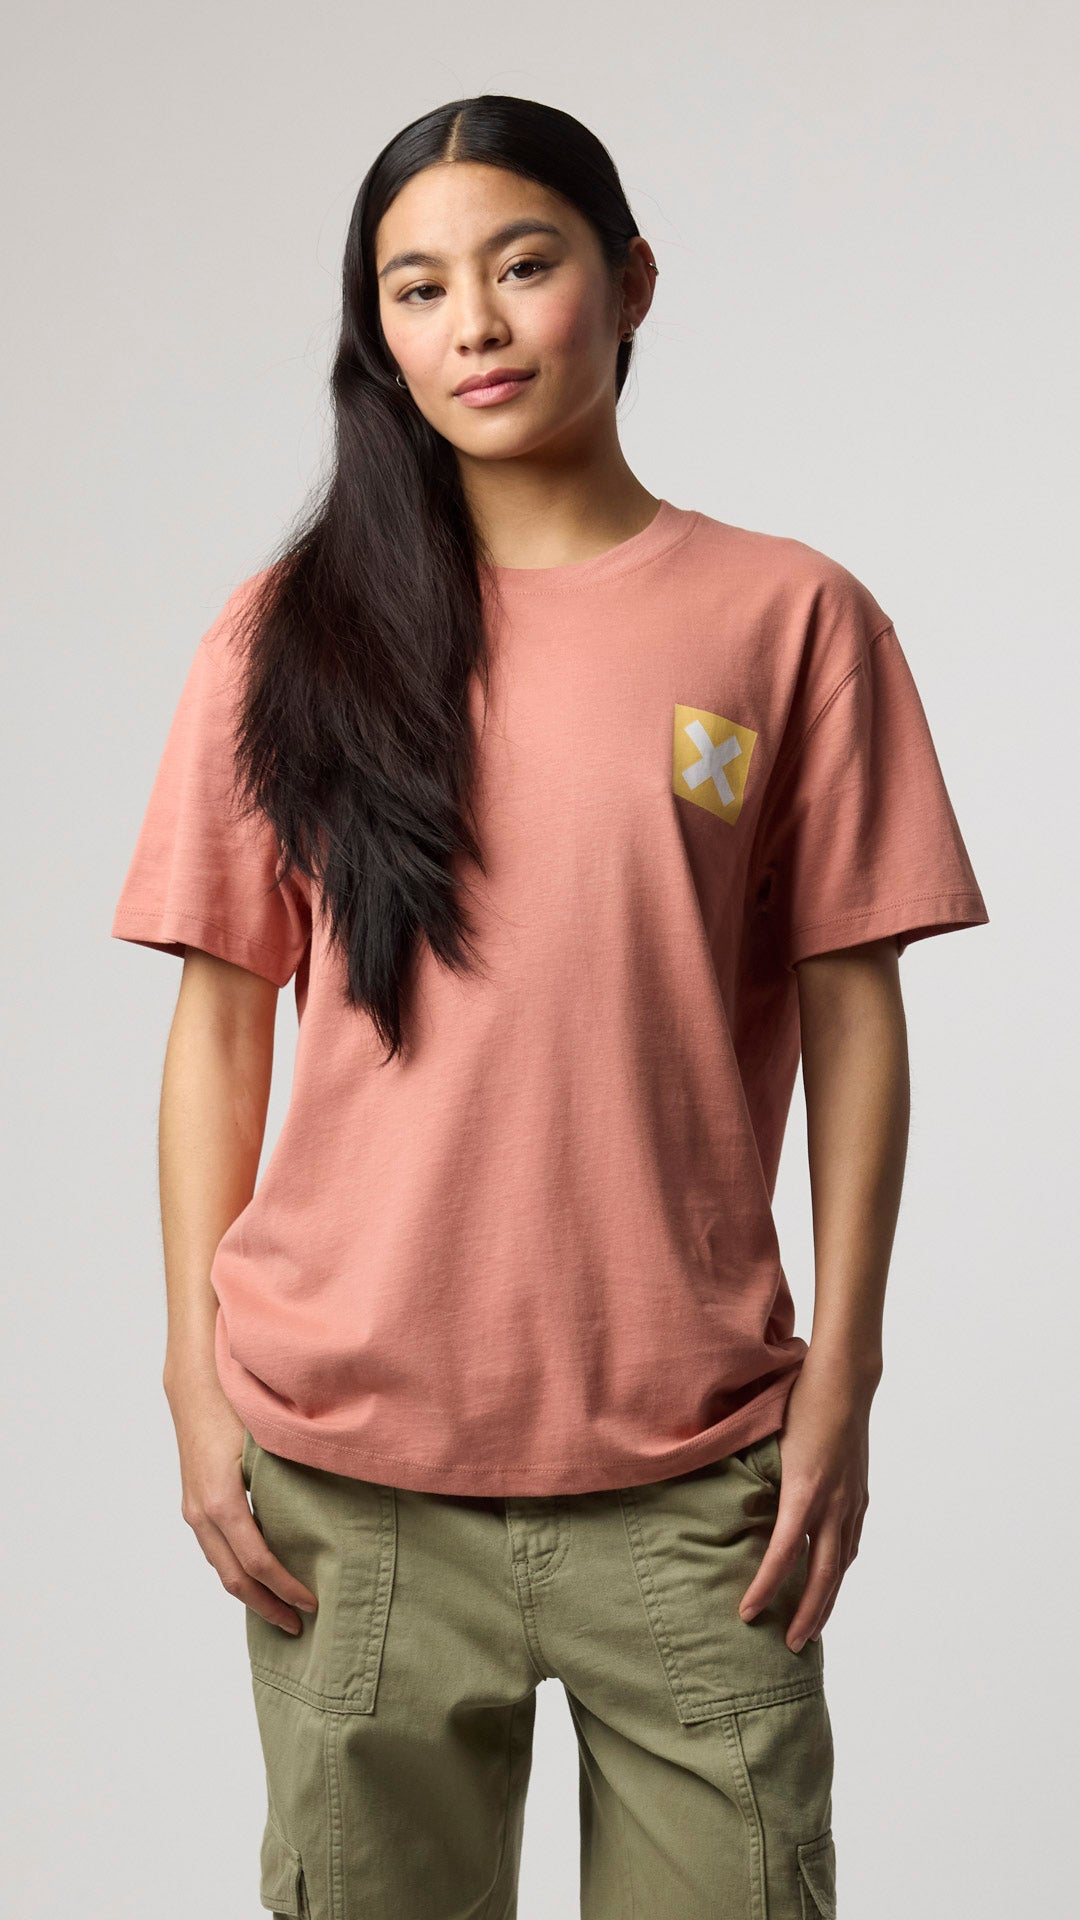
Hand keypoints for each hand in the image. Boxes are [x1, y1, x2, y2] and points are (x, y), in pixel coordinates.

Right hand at [166, 1376, 318, 1635]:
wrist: (194, 1382)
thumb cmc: (236, 1402)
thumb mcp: (267, 1438)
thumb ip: (293, 1471)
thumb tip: (339, 1495)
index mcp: (221, 1499)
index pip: (256, 1561)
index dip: (284, 1587)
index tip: (313, 1603)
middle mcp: (201, 1511)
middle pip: (233, 1577)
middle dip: (266, 1605)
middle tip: (299, 1626)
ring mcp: (193, 1509)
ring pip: (221, 1567)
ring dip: (250, 1593)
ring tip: (281, 1608)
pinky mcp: (193, 1502)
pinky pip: (216, 1549)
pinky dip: (237, 1570)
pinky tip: (259, 1574)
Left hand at [736, 1363, 871, 1651]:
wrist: (845, 1381)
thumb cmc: (799, 1403)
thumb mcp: (768, 1439)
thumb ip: (754, 1475)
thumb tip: (724, 1500)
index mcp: (803, 1490)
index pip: (782, 1554)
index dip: (765, 1588)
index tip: (747, 1613)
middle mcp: (831, 1503)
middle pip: (822, 1575)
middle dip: (805, 1615)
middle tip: (790, 1647)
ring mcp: (851, 1501)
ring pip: (841, 1566)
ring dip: (826, 1601)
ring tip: (811, 1630)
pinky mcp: (860, 1496)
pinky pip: (850, 1544)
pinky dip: (839, 1570)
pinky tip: (830, 1584)